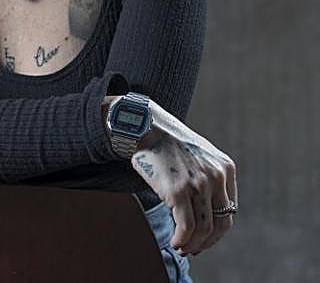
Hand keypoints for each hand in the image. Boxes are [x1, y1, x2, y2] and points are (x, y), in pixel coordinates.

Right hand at [130, 105, 236, 257]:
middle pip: (221, 224)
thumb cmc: (168, 142)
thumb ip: (210, 178)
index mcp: (226, 168)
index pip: (229, 211)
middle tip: (194, 248)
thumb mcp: (201, 155)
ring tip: (182, 247)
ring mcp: (198, 184)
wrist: (146, 126)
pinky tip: (175, 242)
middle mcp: (216, 176)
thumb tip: (206, 213)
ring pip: (204, 229)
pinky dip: (181, 240)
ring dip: (193, 245)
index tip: (205, 238)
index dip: (217, 231)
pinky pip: (186, 228)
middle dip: (207, 242)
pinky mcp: (178, 191)